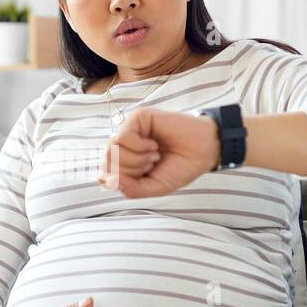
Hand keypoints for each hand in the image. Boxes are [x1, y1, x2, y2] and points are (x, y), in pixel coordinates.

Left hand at [97, 107, 219, 198]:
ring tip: (154, 156)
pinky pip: (123, 137)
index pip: (103, 175)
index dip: (118, 182)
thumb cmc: (179, 168)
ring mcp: (129, 131)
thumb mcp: (153, 187)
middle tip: (152, 165)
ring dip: (136, 160)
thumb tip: (108, 180)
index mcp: (125, 163)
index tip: (140, 180)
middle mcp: (124, 146)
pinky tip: (154, 144)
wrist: (203, 152)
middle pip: (106, 164)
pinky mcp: (137, 118)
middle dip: (131, 171)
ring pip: (112, 150)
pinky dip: (139, 146)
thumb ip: (130, 188)